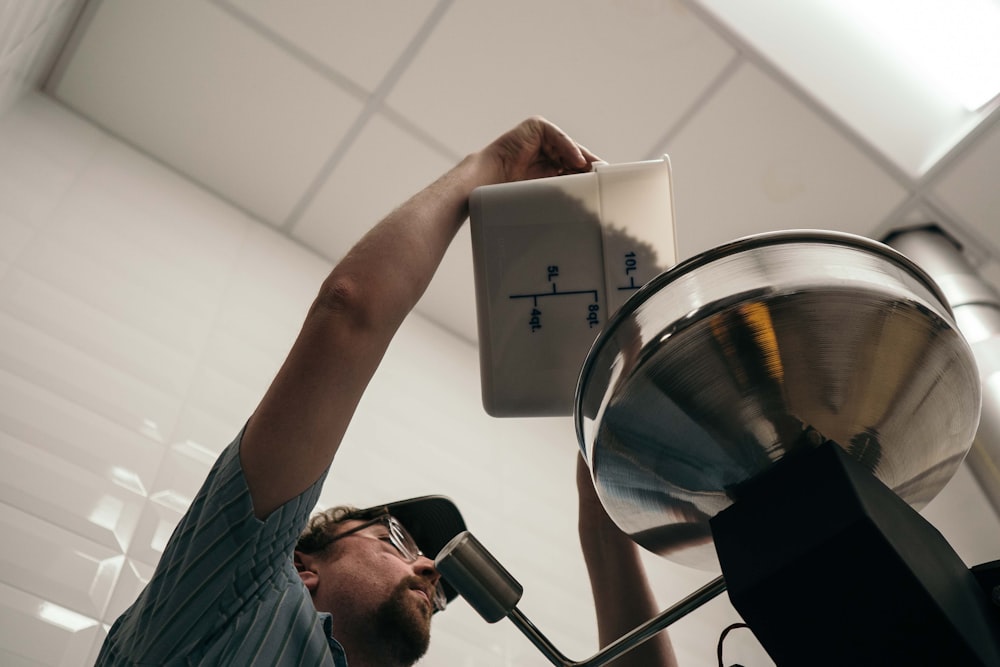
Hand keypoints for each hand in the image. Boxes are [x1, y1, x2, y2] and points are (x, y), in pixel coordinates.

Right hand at [482, 116, 600, 183]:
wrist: (491, 179)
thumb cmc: (513, 186)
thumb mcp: (547, 184)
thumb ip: (564, 181)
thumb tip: (588, 186)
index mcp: (548, 162)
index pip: (572, 165)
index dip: (586, 173)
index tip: (601, 182)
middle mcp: (546, 146)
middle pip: (573, 154)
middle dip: (587, 166)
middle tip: (603, 176)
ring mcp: (542, 135)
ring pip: (567, 147)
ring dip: (581, 159)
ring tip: (594, 171)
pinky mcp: (536, 126)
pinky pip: (558, 137)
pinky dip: (568, 149)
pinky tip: (578, 161)